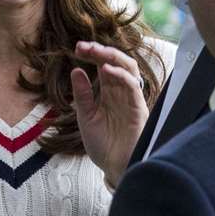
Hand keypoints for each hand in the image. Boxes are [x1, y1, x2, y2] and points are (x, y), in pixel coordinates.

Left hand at [71, 40, 149, 188]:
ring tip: (96, 52)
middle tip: (83, 46)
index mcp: (109, 93)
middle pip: (117, 62)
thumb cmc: (103, 144)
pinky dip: (121, 75)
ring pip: (128, 69)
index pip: (103, 65)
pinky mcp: (138, 109)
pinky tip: (107, 70)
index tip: (77, 49)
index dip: (93, 54)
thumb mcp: (86, 117)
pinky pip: (133, 86)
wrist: (114, 168)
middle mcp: (121, 92)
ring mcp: (131, 99)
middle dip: (101, 51)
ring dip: (112, 57)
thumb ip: (82, 95)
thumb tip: (76, 70)